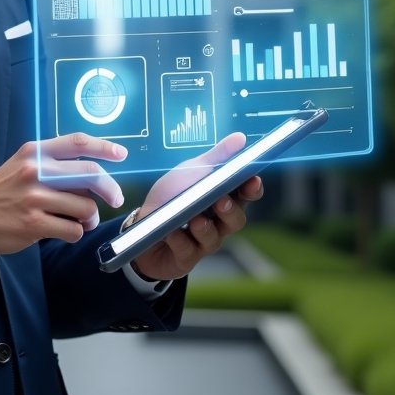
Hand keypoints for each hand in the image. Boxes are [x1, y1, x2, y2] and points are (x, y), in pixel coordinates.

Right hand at [0, 134, 126, 254]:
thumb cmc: (0, 192)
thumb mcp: (21, 165)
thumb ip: (52, 165)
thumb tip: (92, 175)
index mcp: (34, 152)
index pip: (77, 142)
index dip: (104, 147)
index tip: (121, 154)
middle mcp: (36, 171)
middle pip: (90, 174)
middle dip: (109, 189)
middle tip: (114, 198)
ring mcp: (35, 198)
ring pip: (85, 206)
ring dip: (90, 218)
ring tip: (80, 220)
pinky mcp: (34, 224)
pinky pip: (73, 229)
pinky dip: (74, 232)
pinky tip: (63, 230)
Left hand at [129, 133, 263, 281]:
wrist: (142, 225)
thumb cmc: (171, 196)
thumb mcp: (190, 171)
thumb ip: (216, 157)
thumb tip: (240, 138)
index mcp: (222, 198)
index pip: (246, 195)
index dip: (252, 189)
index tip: (253, 180)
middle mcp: (218, 222)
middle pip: (236, 220)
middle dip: (230, 210)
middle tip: (222, 200)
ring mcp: (203, 241)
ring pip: (214, 238)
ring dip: (205, 228)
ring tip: (195, 219)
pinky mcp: (186, 256)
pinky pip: (187, 250)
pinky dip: (179, 240)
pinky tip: (171, 233)